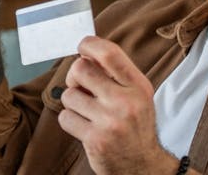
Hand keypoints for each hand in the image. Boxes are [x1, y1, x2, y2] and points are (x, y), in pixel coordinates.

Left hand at [59, 36, 176, 174]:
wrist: (142, 165)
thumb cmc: (135, 125)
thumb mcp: (136, 95)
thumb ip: (115, 74)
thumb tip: (85, 53)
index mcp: (138, 86)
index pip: (109, 53)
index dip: (89, 44)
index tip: (81, 47)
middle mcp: (126, 101)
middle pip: (80, 69)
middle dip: (74, 77)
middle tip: (81, 87)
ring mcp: (110, 121)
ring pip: (69, 95)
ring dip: (72, 102)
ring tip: (87, 112)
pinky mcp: (95, 139)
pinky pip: (65, 117)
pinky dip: (69, 120)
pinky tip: (83, 126)